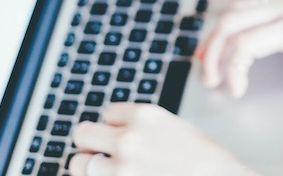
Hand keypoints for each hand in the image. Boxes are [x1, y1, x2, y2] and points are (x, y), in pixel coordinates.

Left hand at [69, 103, 256, 175]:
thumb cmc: (204, 159)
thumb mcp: (173, 127)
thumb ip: (141, 126)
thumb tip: (114, 131)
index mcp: (144, 115)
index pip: (106, 113)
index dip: (116, 126)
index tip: (126, 136)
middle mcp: (127, 139)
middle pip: (82, 134)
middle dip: (92, 144)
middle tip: (104, 153)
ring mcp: (121, 169)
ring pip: (78, 164)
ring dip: (90, 167)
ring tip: (109, 170)